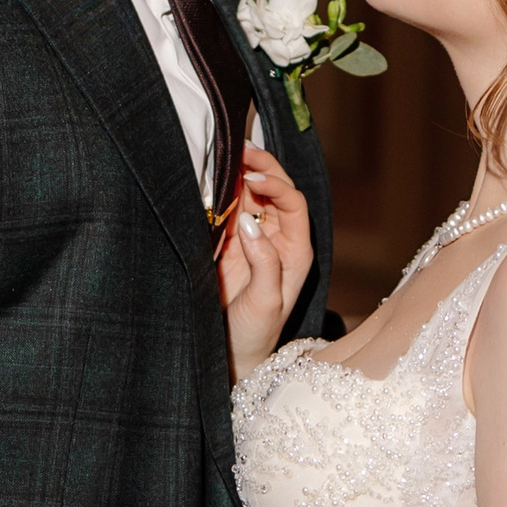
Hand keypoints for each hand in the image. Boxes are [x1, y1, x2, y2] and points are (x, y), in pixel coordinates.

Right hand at [219, 146, 313, 379]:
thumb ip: (264, 261)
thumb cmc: (255, 334)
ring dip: (239, 176)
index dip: (275, 186)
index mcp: (295, 251)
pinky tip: (212, 178)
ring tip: (224, 155)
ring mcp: (252, 241)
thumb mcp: (267, 301)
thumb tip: (249, 222)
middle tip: (240, 150)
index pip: (293, 204)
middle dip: (261, 168)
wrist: (231, 356)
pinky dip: (221, 193)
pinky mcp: (227, 245)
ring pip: (251, 197)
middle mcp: (277, 240)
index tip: (251, 181)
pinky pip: (228, 211)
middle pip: (275, 192)